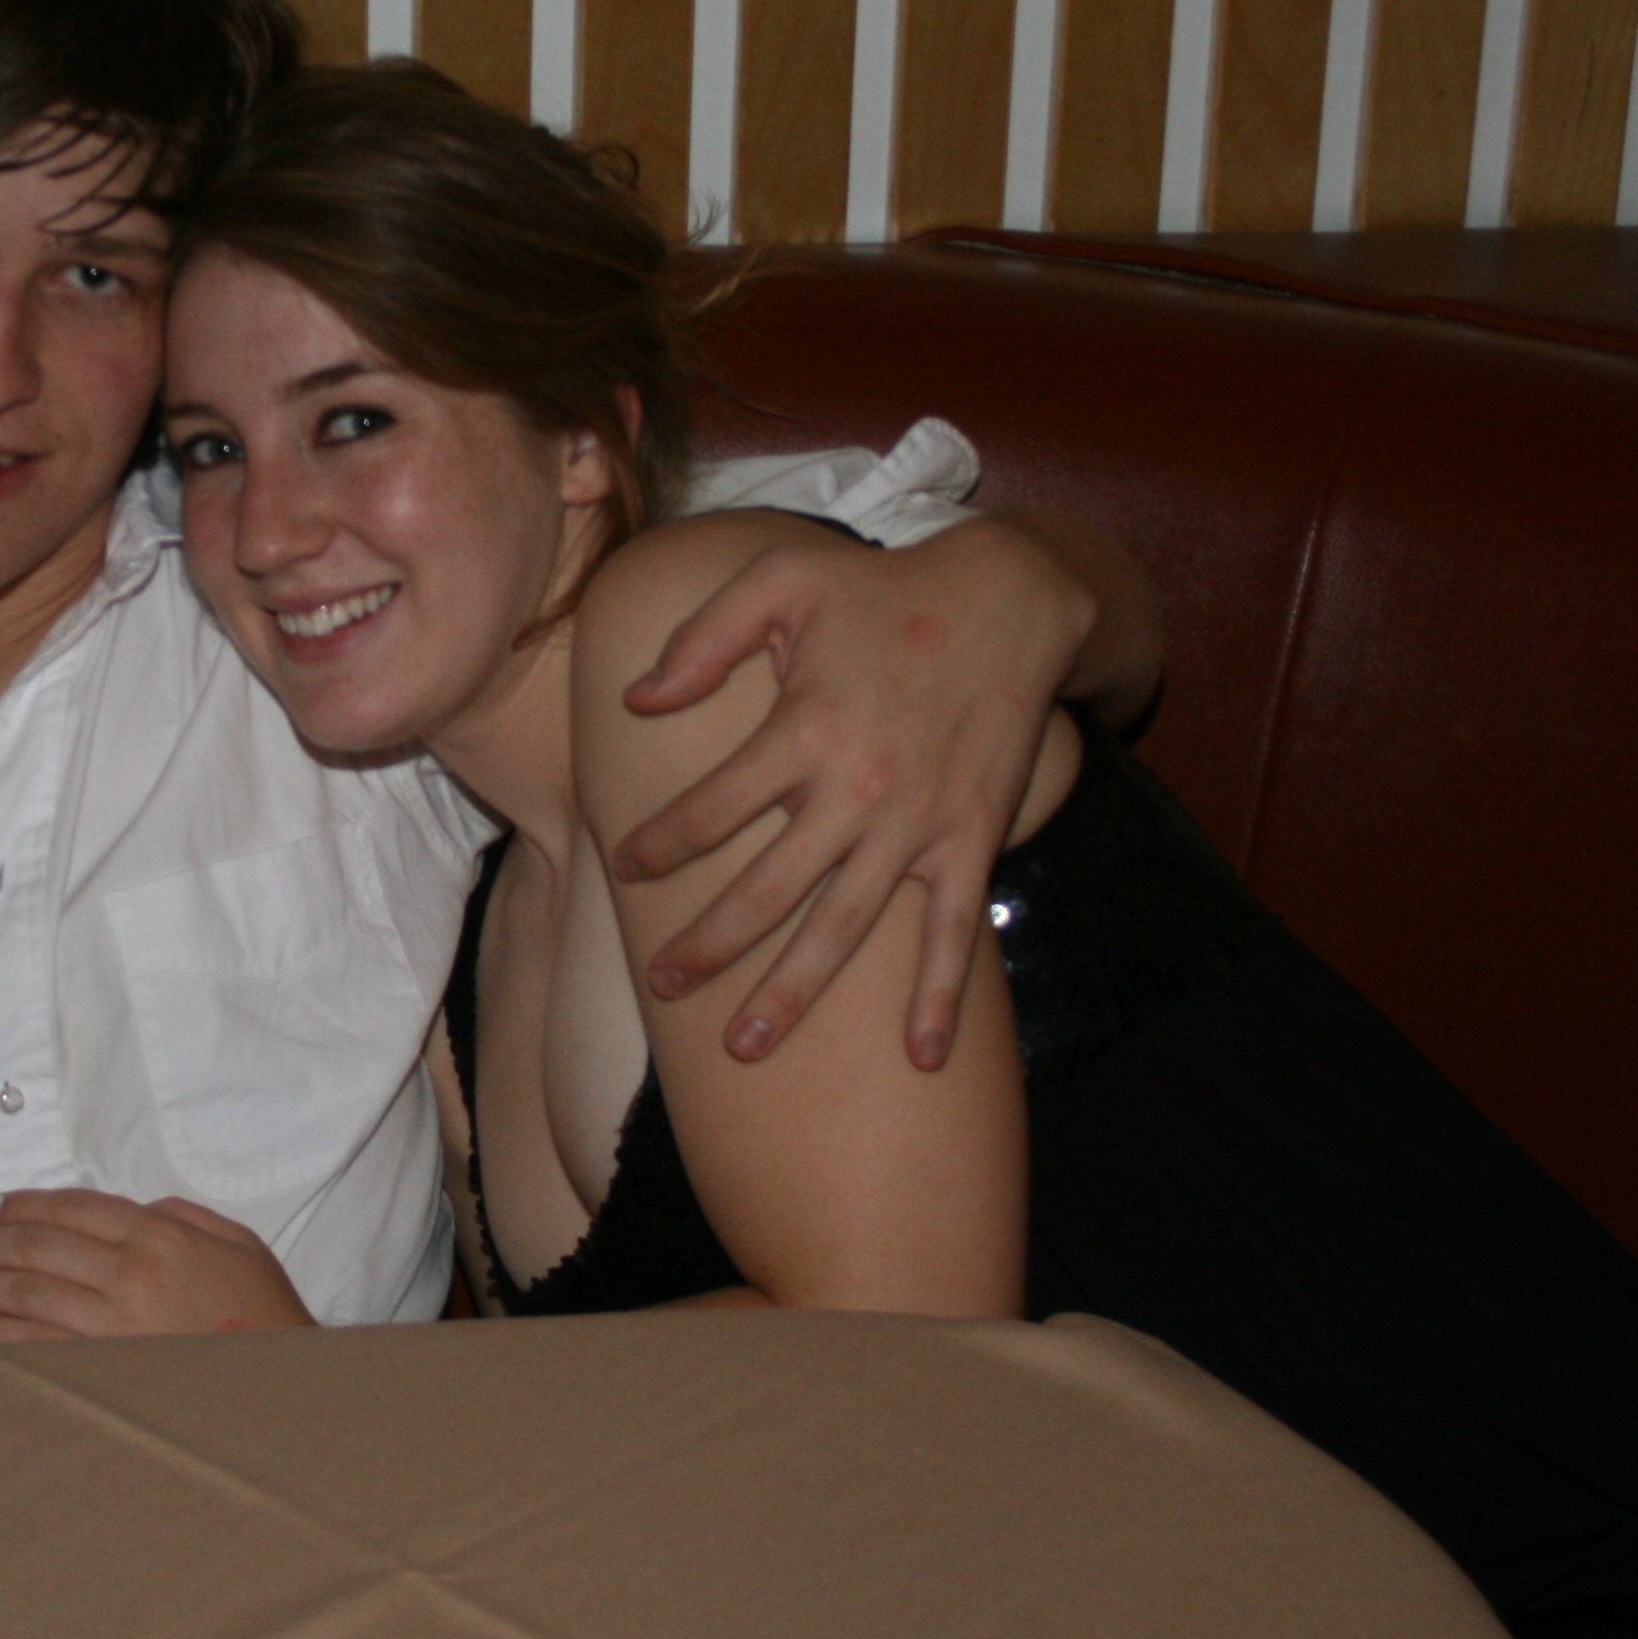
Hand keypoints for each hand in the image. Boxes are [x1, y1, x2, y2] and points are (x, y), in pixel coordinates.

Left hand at [0, 1190, 317, 1339]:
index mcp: (160, 1235)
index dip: (24, 1204)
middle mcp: (130, 1273)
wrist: (285, 1384)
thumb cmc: (265, 1314)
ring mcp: (113, 1324)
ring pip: (27, 1293)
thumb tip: (137, 1207)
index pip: (73, 1208)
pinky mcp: (104, 1367)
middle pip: (37, 1246)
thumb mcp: (239, 1243)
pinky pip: (35, 1347)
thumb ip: (184, 1216)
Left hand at [610, 516, 1088, 1069]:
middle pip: (764, 890)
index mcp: (802, 729)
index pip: (710, 808)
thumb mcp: (783, 580)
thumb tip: (638, 700)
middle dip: (707, 945)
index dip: (661, 844)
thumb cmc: (883, 587)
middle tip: (664, 986)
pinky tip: (923, 1058)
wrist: (1010, 599)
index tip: (626, 867)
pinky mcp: (971, 839)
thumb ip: (703, 636)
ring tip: (743, 1046)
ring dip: (791, 992)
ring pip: (842, 928)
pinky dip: (940, 998)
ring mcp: (917, 824)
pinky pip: (953, 933)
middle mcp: (856, 790)